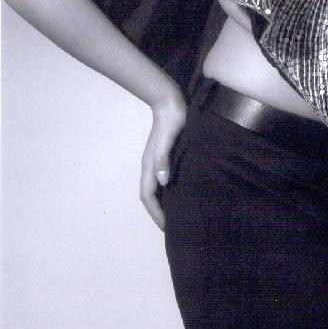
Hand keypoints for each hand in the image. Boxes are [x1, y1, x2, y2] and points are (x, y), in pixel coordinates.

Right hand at [140, 97, 186, 230]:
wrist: (169, 101)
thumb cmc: (171, 120)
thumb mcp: (169, 139)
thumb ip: (164, 159)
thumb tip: (163, 182)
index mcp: (149, 165)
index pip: (148, 196)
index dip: (156, 213)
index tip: (167, 226)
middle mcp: (150, 166)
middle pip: (149, 195)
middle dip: (157, 212)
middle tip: (172, 227)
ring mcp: (155, 161)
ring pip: (155, 188)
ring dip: (162, 203)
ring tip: (175, 214)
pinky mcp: (163, 156)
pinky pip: (161, 179)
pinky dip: (167, 191)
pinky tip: (179, 192)